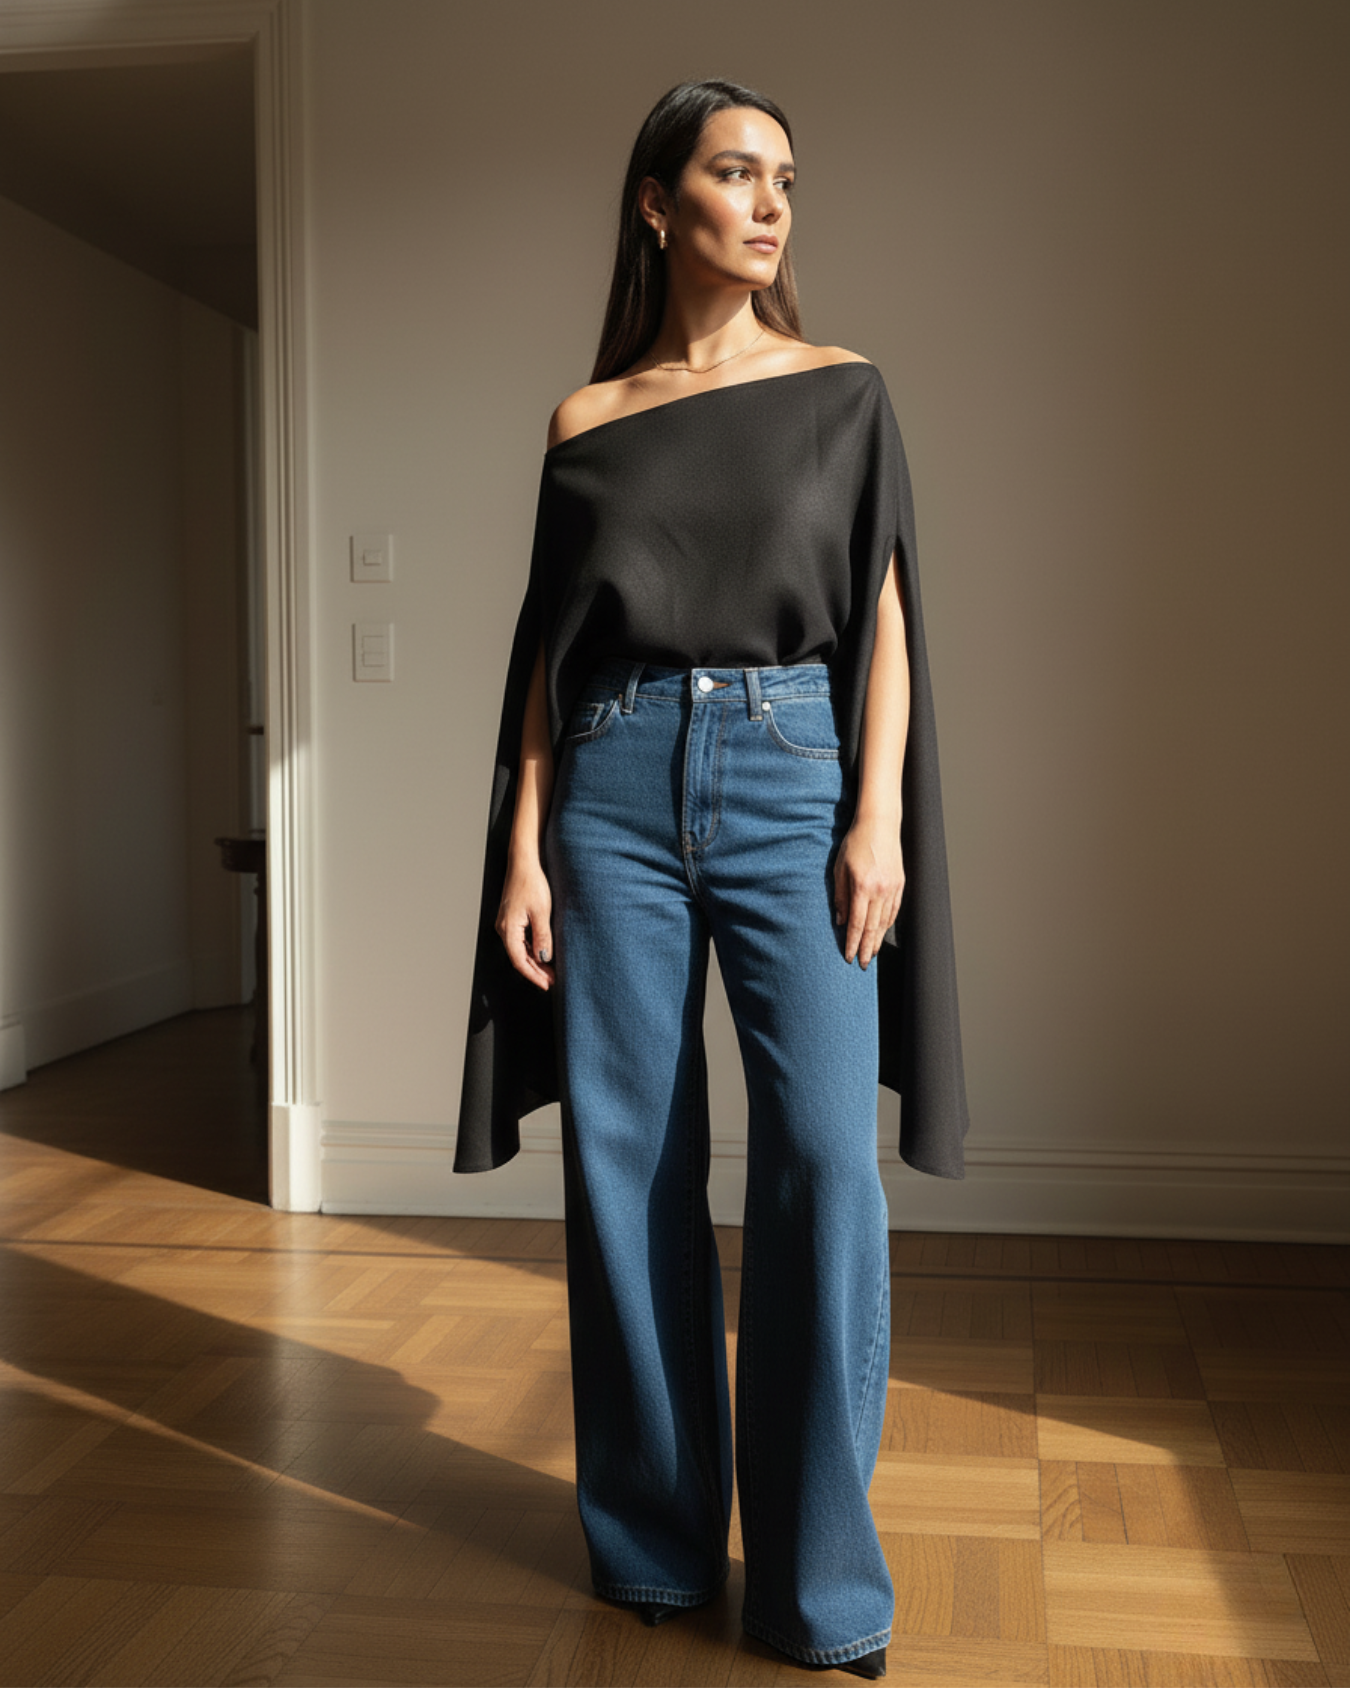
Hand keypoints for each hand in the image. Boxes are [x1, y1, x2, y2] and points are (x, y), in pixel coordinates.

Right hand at [496, 855, 555, 989]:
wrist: (524, 862)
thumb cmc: (531, 883)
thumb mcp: (542, 912)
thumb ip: (542, 937)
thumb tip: (543, 958)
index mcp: (508, 929)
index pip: (519, 961)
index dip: (533, 975)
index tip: (546, 984)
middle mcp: (504, 928)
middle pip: (518, 957)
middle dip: (535, 971)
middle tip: (552, 981)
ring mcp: (507, 923)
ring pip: (520, 949)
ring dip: (534, 961)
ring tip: (551, 970)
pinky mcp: (513, 918)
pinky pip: (521, 940)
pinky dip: (532, 949)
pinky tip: (543, 953)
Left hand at [833, 817, 903, 968]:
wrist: (880, 824)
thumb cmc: (856, 843)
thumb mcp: (839, 868)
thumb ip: (840, 896)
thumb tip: (839, 920)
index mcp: (862, 887)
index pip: (856, 924)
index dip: (851, 943)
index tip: (848, 957)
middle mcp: (880, 891)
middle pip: (872, 928)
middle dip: (866, 948)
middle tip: (861, 964)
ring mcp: (893, 888)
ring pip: (885, 922)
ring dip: (877, 940)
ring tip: (871, 954)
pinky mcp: (900, 884)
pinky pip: (894, 910)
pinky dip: (887, 925)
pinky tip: (882, 933)